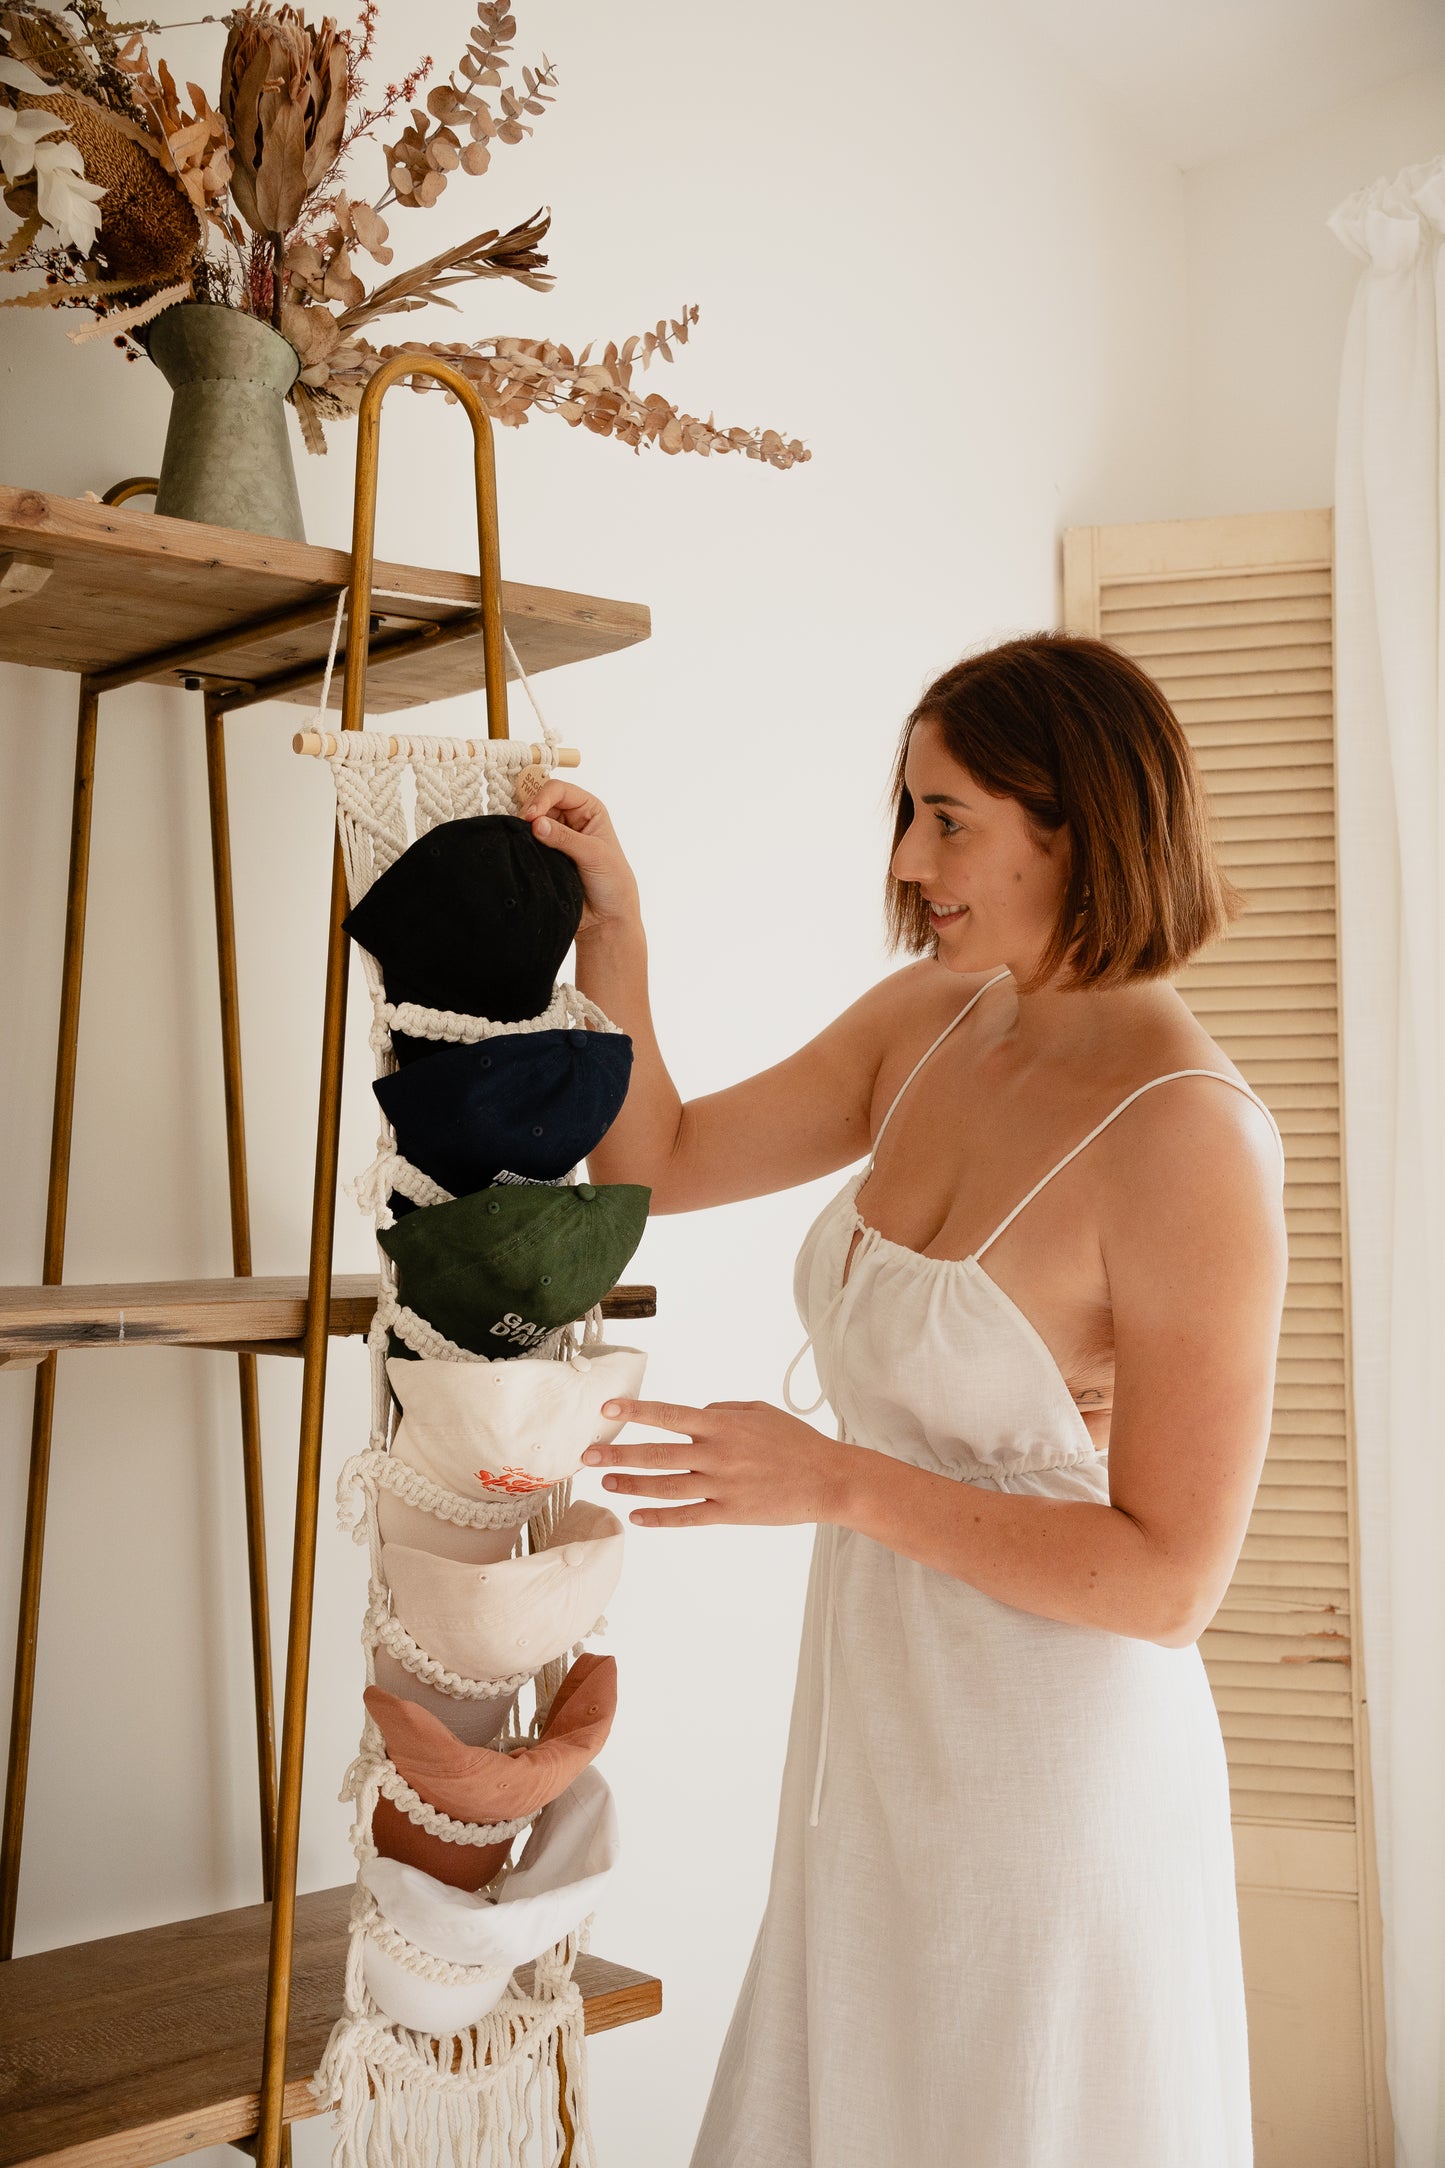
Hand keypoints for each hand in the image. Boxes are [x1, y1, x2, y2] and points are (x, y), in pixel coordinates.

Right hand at [520, 780, 640, 937]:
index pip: (559, 790)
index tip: (530, 816)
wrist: (606, 916)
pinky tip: (520, 848)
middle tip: (521, 827)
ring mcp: (556, 835)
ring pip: (531, 821)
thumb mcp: (593, 855)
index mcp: (589, 809)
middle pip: (541, 801)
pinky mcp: (544, 853)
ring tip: (520, 839)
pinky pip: (527, 841)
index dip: (542, 798)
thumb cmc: (612, 882)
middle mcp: (571, 818)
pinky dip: (521, 842)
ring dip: (524, 828)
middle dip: (529, 811)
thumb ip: (565, 838)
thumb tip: (536, 824)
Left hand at [581, 1398, 853, 1528]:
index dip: (635, 1412)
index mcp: (723, 1425)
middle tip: (587, 1454)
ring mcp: (723, 1486)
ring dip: (631, 1484)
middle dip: (618, 1453)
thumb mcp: (759, 1411)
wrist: (829, 1479)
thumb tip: (694, 1413)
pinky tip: (637, 1515)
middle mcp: (717, 1454)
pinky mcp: (730, 1513)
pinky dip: (659, 1517)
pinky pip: (687, 1517)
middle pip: (657, 1454)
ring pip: (665, 1486)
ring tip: (605, 1482)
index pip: (669, 1415)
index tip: (606, 1410)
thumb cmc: (795, 1442)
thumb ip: (722, 1409)